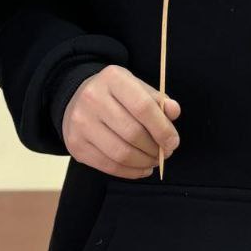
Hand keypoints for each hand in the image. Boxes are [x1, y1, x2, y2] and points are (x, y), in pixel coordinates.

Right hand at [62, 64, 180, 179]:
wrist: (77, 98)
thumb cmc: (115, 94)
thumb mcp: (136, 87)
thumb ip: (157, 100)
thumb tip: (174, 111)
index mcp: (112, 78)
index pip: (143, 107)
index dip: (163, 129)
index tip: (173, 142)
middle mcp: (92, 98)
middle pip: (133, 133)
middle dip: (154, 149)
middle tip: (164, 153)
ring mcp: (81, 123)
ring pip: (121, 154)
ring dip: (144, 162)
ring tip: (153, 160)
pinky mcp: (76, 145)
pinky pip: (109, 166)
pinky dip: (130, 171)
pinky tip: (140, 167)